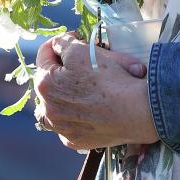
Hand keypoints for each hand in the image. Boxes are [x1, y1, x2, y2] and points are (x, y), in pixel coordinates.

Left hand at [33, 31, 159, 152]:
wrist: (135, 111)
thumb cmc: (108, 79)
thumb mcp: (83, 51)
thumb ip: (63, 44)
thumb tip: (58, 44)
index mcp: (45, 84)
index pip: (44, 55)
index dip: (59, 43)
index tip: (74, 39)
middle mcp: (47, 109)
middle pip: (49, 82)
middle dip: (61, 69)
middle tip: (82, 62)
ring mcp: (60, 128)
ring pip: (55, 106)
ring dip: (63, 94)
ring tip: (81, 87)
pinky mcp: (75, 140)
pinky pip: (69, 124)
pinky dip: (75, 115)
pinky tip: (88, 109)